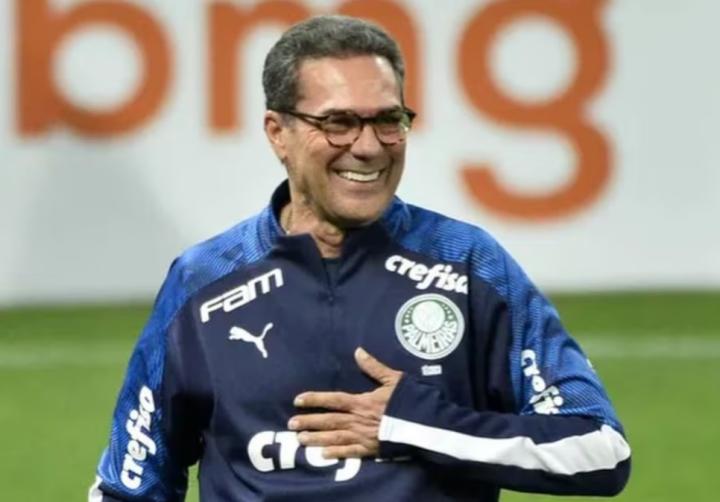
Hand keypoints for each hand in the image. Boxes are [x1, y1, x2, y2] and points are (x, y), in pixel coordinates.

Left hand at [288, 347, 402, 457]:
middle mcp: (358, 420)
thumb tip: (358, 351)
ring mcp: (364, 436)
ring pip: (335, 437)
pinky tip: (323, 455)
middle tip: (291, 424)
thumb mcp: (394, 379)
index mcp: (362, 402)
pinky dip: (337, 453)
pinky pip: (351, 452)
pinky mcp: (372, 450)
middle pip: (329, 421)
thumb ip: (374, 367)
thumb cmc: (410, 400)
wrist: (425, 425)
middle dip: (309, 422)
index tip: (298, 400)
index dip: (315, 399)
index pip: (333, 400)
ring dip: (316, 439)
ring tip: (300, 439)